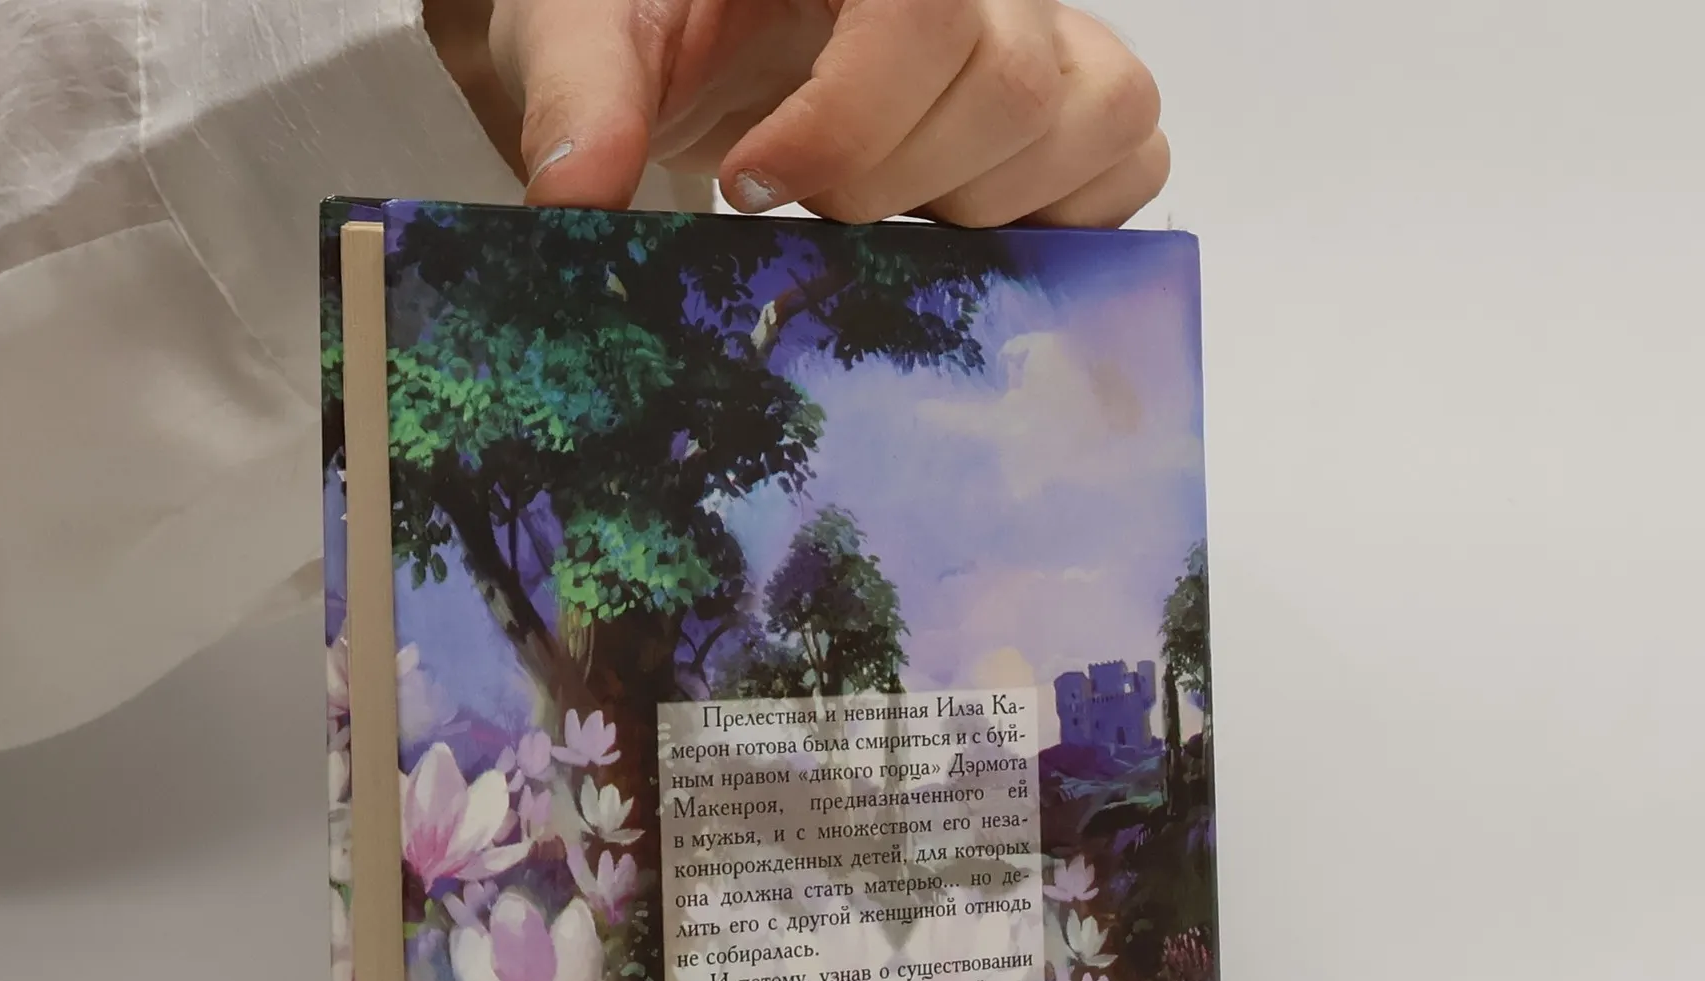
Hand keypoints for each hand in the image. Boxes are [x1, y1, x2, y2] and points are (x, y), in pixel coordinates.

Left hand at [425, 0, 1167, 227]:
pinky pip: (1129, 157)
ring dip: (986, 206)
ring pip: (1099, 115)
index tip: (754, 185)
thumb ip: (579, 94)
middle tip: (810, 209)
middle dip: (901, 182)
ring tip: (884, 216)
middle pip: (1019, 80)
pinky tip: (959, 234)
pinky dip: (1067, 217)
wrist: (681, 31)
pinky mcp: (1066, 103)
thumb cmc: (639, 17)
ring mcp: (1038, 30)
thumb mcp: (576, 31)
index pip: (925, 13)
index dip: (853, 122)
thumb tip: (577, 199)